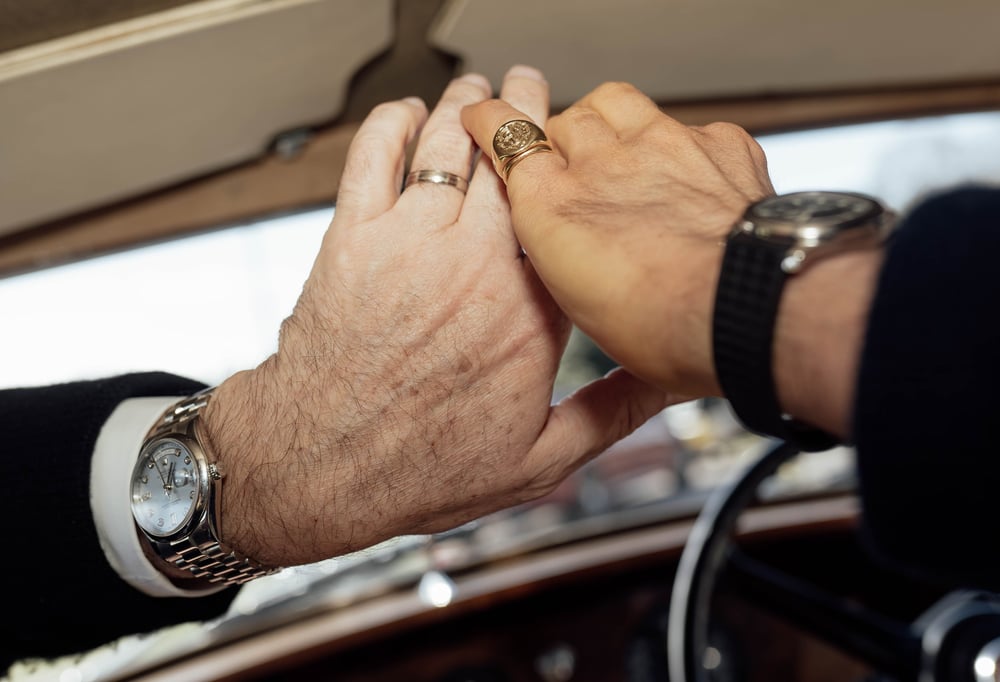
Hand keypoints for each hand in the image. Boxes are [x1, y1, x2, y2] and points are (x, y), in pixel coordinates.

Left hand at [202, 68, 672, 567]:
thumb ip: (612, 414)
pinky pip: (373, 155)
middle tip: (533, 90)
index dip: (572, 175)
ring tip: (478, 91)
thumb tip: (667, 380)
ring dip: (465, 108)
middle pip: (511, 163)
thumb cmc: (422, 468)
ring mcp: (409, 245)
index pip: (566, 217)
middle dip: (526, 115)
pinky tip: (405, 113)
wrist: (320, 468)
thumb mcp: (541, 461)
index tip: (581, 157)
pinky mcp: (353, 239)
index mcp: (529, 314)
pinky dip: (391, 122)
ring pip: (446, 145)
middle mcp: (474, 267)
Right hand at [462, 82, 773, 396]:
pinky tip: (692, 175)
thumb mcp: (584, 310)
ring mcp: (661, 144)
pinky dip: (683, 145)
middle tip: (574, 162)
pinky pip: (688, 125)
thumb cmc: (666, 330)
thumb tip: (568, 286)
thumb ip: (566, 264)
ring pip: (615, 100)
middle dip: (564, 137)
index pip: (505, 136)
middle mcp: (601, 164)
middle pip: (564, 119)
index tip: (485, 117)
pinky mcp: (716, 143)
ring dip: (610, 118)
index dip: (493, 124)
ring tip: (621, 145)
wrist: (748, 310)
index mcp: (553, 208)